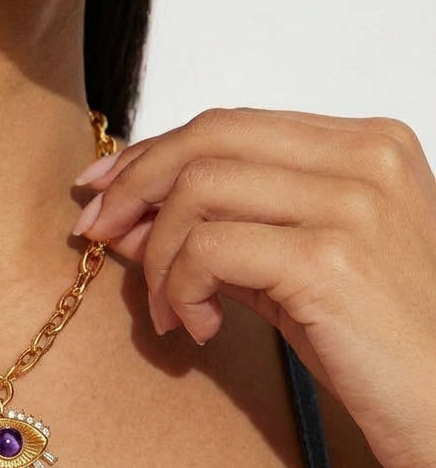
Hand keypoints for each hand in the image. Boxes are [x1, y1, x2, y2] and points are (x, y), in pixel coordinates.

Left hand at [72, 107, 435, 467]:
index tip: (103, 188)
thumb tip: (119, 212)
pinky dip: (179, 288)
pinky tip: (200, 328)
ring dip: (157, 253)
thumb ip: (217, 229)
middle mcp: (364, 158)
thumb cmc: (370, 342)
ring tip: (165, 308)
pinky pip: (208, 251)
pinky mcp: (331, 260)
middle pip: (207, 140)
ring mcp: (353, 204)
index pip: (228, 125)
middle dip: (134, 185)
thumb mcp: (289, 267)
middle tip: (97, 232)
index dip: (152, 153)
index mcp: (364, 145)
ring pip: (198, 192)